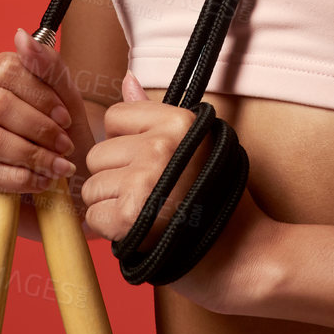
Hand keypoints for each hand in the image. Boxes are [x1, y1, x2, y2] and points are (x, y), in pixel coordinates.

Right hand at [0, 29, 95, 241]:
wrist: (66, 186)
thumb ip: (48, 65)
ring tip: (57, 167)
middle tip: (64, 145)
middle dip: (40, 128)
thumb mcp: (68, 99)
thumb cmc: (61, 138)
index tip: (65, 117)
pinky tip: (38, 182)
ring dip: (32, 156)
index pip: (6, 68)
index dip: (41, 95)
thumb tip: (21, 36)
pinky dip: (19, 180)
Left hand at [82, 73, 281, 312]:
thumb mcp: (198, 145)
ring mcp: (144, 181)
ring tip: (148, 213)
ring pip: (91, 187)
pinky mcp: (130, 218)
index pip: (115, 117)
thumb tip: (126, 78)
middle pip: (98, 154)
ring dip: (112, 205)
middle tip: (151, 195)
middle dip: (115, 177)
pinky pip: (93, 217)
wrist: (241, 255)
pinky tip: (140, 231)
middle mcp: (160, 147)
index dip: (127, 143)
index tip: (150, 163)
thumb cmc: (220, 201)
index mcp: (179, 123)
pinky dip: (110, 230)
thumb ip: (156, 115)